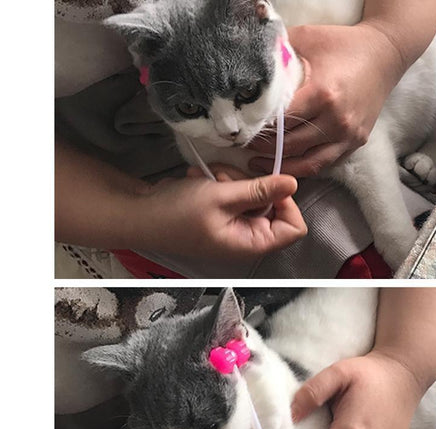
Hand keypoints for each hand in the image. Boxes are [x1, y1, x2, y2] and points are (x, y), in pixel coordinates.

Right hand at [134, 165, 305, 262]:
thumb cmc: (176, 213)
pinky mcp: (224, 212)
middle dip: (252, 186)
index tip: (268, 185)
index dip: (287, 204)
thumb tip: (293, 183)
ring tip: (209, 180)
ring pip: (254, 193)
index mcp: (253, 243)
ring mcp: (236, 224)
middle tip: (226, 180)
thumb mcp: (221, 197)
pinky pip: (237, 191)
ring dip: (233, 180)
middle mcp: (248, 236)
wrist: (140, 214)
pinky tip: (201, 181)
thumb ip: (260, 190)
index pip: (294, 228)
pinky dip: (222, 182)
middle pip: (275, 205)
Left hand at [248, 23, 404, 176]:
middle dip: (264, 148)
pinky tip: (285, 164)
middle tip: (243, 146)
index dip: (259, 127)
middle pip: (290, 145)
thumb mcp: (307, 39)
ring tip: (258, 163)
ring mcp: (347, 135)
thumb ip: (278, 53)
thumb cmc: (343, 45)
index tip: (241, 129)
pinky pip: (323, 164)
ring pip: (306, 163)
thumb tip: (249, 67)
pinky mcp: (355, 143)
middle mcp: (336, 120)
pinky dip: (302, 167)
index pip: (281, 121)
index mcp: (322, 94)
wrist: (384, 55)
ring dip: (280, 165)